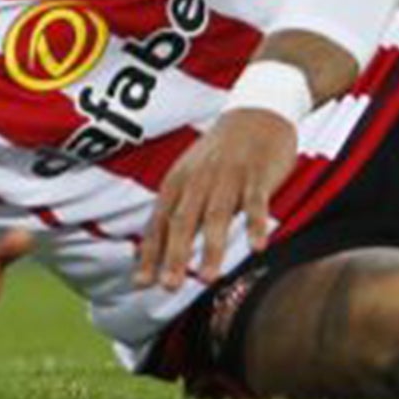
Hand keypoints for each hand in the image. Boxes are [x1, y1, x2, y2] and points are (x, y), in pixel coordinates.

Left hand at [134, 108, 297, 290]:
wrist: (255, 113)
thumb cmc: (218, 155)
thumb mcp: (189, 177)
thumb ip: (174, 213)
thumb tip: (150, 253)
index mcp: (178, 183)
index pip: (158, 223)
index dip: (149, 254)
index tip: (141, 283)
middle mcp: (198, 180)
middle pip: (182, 222)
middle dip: (174, 256)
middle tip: (169, 286)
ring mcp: (227, 177)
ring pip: (216, 216)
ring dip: (210, 247)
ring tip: (207, 278)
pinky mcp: (256, 175)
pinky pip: (256, 202)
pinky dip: (255, 224)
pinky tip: (257, 247)